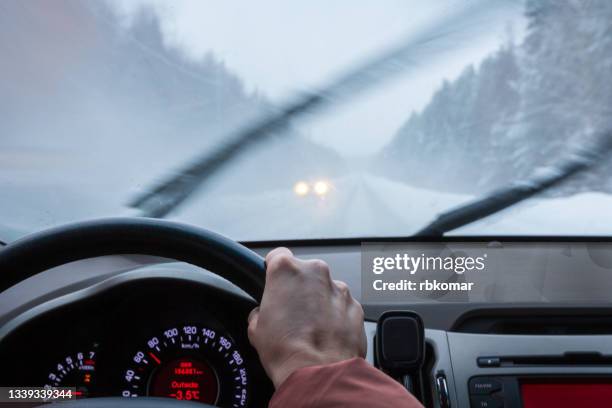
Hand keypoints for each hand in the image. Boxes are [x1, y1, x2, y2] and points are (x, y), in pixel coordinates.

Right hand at [247, 247, 366, 388]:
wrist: (319, 374)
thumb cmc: (288, 351)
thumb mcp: (256, 328)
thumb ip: (260, 310)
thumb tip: (263, 314)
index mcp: (286, 270)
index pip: (277, 255)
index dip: (273, 270)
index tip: (273, 281)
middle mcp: (315, 272)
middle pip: (304, 272)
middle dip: (298, 289)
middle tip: (290, 314)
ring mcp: (338, 288)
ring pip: (324, 289)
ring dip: (318, 303)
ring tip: (309, 329)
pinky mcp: (355, 306)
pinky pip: (341, 305)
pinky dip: (335, 316)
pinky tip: (325, 336)